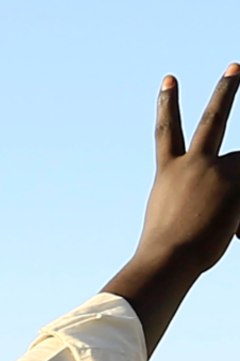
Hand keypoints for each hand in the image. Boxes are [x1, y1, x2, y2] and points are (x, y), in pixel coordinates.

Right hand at [137, 68, 239, 275]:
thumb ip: (191, 200)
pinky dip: (239, 216)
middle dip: (226, 90)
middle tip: (236, 66)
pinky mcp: (236, 184)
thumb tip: (222, 206)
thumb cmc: (163, 250)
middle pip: (213, 120)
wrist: (167, 258)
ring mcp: (215, 172)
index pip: (166, 131)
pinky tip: (233, 229)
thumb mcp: (170, 218)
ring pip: (239, 165)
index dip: (166, 104)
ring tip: (222, 214)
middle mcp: (191, 164)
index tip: (169, 79)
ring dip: (235, 193)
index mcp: (168, 172)